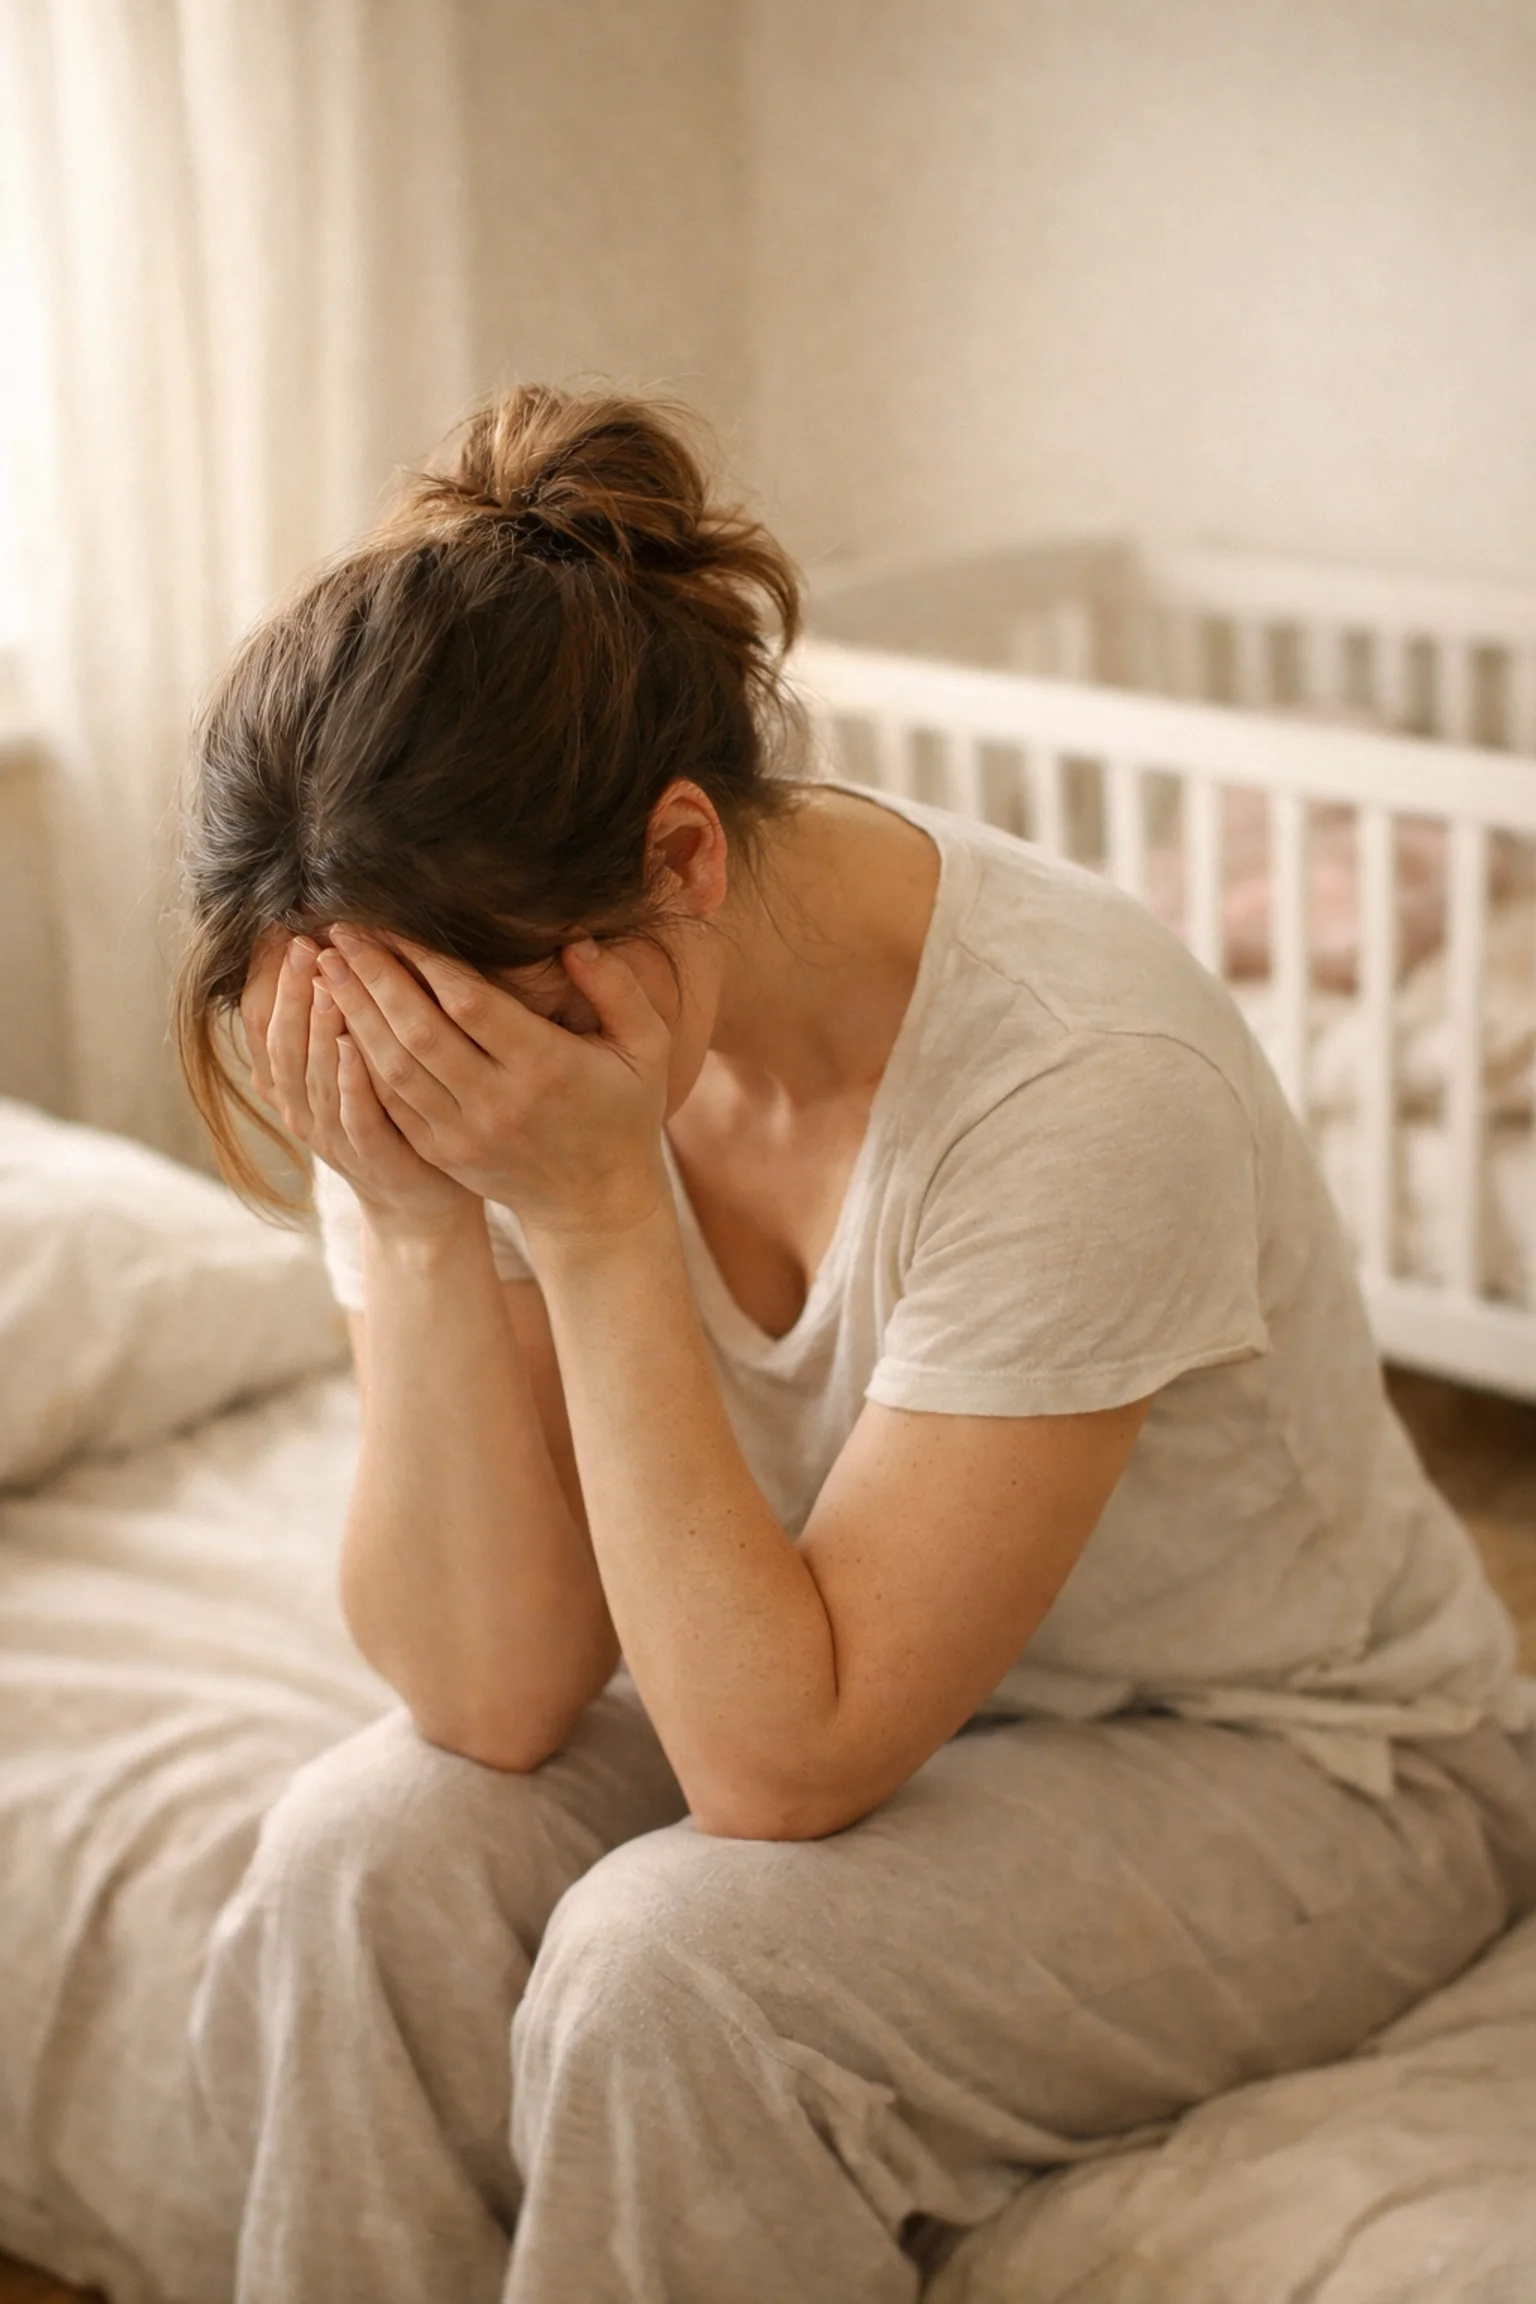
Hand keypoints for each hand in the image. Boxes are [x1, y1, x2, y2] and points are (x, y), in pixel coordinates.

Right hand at [240, 935, 475, 1235]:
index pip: (262, 1023)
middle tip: (304, 944)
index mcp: (291, 1082)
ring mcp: (334, 1137)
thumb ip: (331, 1018)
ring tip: (329, 982)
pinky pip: (354, 1118)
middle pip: (283, 1043)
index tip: (278, 932)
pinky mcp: (373, 1158)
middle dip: (293, 992)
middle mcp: (302, 1108)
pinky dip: (350, 1084)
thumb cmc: (390, 1116)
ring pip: (313, 1077)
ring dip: (319, 1027)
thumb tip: (313, 946)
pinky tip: (355, 1049)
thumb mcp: (352, 1063)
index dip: (266, 979)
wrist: (420, 1197)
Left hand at [309, 926, 671, 1244]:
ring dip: (355, 1016)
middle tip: (341, 933)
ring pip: (394, 1068)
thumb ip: (617, 989)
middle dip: (374, 978)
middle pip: (419, 1032)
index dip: (425, 960)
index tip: (391, 922)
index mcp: (546, 1067)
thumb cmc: (624, 1111)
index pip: (470, 1004)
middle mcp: (498, 1102)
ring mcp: (463, 1133)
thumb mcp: (646, 1047)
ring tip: (327, 969)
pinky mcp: (442, 1152)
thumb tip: (574, 943)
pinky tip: (340, 1024)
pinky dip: (359, 1061)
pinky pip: (390, 1102)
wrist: (595, 1201)